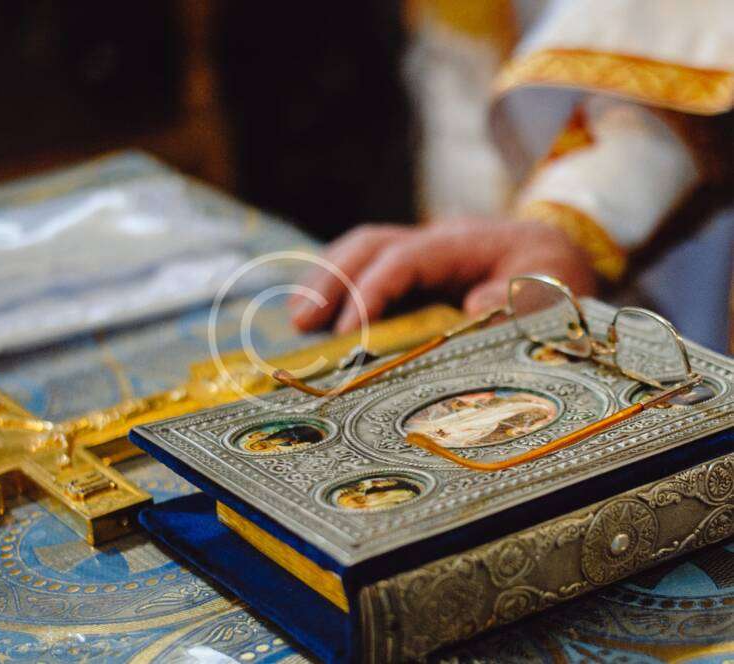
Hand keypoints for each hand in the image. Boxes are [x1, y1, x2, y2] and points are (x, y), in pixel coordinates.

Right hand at [289, 218, 596, 332]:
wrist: (560, 256)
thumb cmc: (556, 273)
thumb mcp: (558, 286)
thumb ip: (525, 297)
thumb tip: (477, 305)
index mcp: (465, 242)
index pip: (406, 257)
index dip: (373, 290)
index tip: (349, 332)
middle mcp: (435, 240)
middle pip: (370, 243)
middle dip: (331, 278)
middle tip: (302, 322)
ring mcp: (422, 253)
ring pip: (362, 252)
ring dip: (326, 281)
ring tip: (299, 321)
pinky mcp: (416, 272)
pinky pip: (370, 271)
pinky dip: (341, 290)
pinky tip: (322, 319)